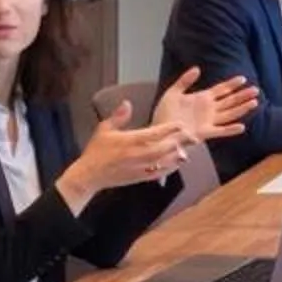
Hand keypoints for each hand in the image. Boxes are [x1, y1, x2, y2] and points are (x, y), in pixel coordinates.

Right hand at [59, 110, 194, 206]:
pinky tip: (177, 163)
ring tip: (188, 148)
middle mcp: (138, 154)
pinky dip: (170, 167)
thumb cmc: (96, 151)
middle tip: (192, 135)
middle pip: (165, 147)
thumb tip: (127, 103)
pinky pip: (160, 172)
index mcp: (130, 141)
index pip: (155, 133)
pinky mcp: (140, 178)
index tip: (181, 124)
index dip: (170, 128)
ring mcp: (140, 167)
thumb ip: (118, 116)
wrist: (90, 175)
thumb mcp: (104, 129)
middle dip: (179, 141)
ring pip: (165, 161)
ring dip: (178, 154)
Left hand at [148, 66, 256, 146]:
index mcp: (202, 99)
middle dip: (243, 95)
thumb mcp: (173, 92)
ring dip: (242, 109)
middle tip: (256, 90)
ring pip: (230, 114)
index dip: (232, 84)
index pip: (221, 89)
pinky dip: (231, 130)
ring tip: (254, 103)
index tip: (243, 79)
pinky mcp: (204, 133)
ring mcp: (208, 121)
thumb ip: (185, 81)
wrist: (158, 131)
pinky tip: (241, 126)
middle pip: (230, 101)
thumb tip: (198, 68)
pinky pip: (220, 131)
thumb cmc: (164, 114)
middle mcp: (209, 110)